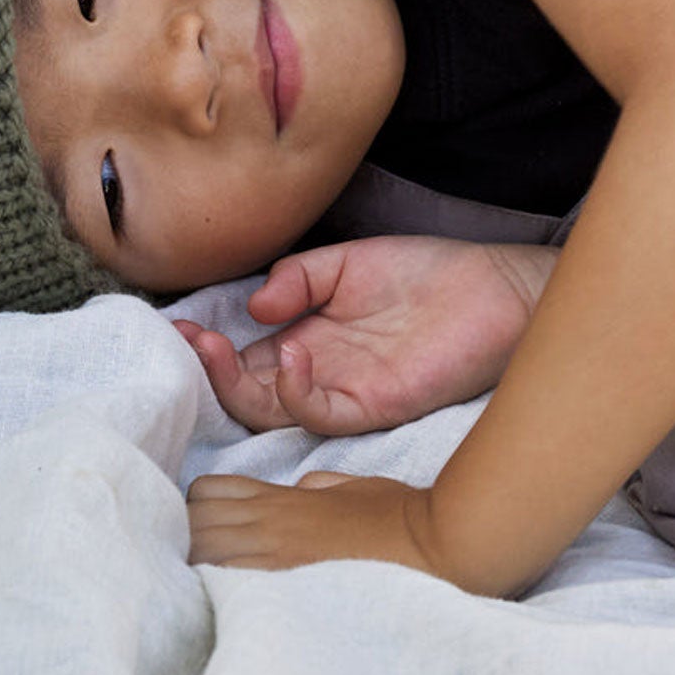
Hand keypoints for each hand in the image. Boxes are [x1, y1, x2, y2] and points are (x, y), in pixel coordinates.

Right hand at [173, 236, 556, 435]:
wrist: (497, 288)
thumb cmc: (429, 274)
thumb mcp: (348, 261)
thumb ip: (298, 277)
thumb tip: (253, 305)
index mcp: (306, 338)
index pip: (242, 356)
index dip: (206, 346)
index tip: (178, 324)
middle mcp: (317, 371)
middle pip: (243, 390)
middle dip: (206, 369)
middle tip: (188, 340)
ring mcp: (342, 391)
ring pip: (268, 410)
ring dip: (233, 384)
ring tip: (218, 346)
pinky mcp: (372, 404)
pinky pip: (317, 413)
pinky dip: (293, 391)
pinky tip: (290, 353)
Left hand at [187, 470, 449, 577]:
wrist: (433, 540)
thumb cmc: (399, 514)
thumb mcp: (351, 488)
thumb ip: (318, 489)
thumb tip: (297, 492)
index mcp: (280, 498)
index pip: (206, 491)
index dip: (195, 510)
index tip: (201, 532)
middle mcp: (268, 520)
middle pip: (191, 521)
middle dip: (182, 540)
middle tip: (187, 566)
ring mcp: (274, 552)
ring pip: (199, 548)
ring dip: (192, 566)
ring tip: (195, 590)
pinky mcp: (286, 583)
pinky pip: (226, 580)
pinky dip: (213, 589)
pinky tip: (217, 605)